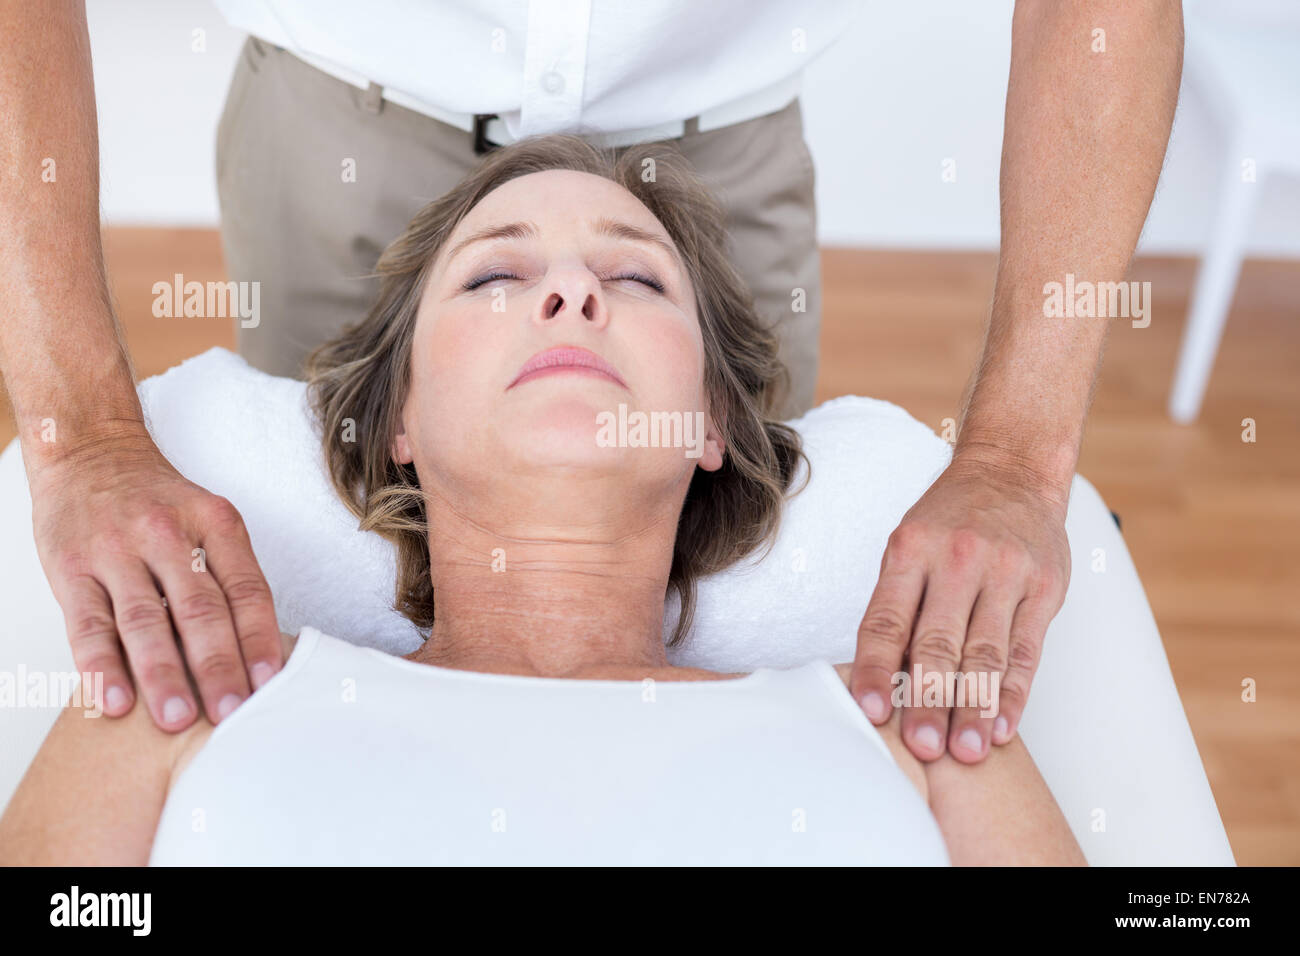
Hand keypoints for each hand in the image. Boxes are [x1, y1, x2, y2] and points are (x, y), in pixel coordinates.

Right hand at [28, 427, 282, 730]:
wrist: (90, 452)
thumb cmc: (158, 501)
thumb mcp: (207, 519)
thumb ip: (228, 575)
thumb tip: (258, 650)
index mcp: (215, 524)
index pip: (245, 589)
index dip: (259, 638)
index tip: (270, 682)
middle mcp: (167, 535)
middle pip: (200, 610)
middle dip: (218, 666)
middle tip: (232, 715)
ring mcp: (116, 551)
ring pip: (145, 620)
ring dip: (164, 674)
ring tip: (178, 718)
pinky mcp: (71, 567)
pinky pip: (88, 623)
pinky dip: (102, 665)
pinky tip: (115, 701)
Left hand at [849, 451, 1070, 763]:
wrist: (1011, 471)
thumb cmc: (949, 519)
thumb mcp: (909, 546)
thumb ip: (898, 605)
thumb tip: (877, 678)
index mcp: (912, 550)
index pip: (888, 621)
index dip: (877, 670)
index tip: (872, 712)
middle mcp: (959, 560)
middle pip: (939, 643)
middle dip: (929, 700)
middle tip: (922, 747)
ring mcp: (1007, 573)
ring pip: (987, 654)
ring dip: (974, 708)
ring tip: (964, 750)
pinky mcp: (1045, 588)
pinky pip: (1027, 651)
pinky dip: (1014, 694)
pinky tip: (1001, 726)